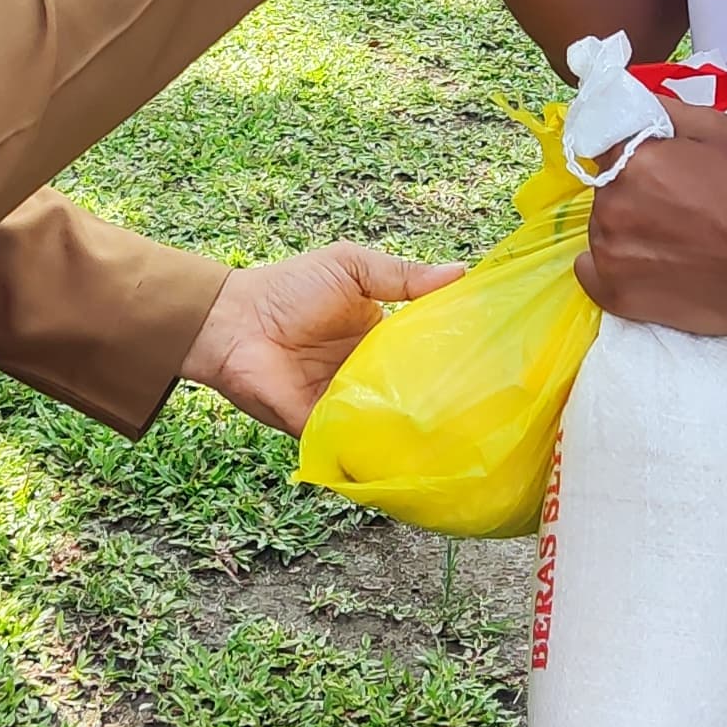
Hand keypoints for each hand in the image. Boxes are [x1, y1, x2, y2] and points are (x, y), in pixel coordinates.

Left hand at [180, 241, 468, 434]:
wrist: (232, 323)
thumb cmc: (288, 289)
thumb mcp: (351, 268)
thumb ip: (402, 274)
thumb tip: (462, 272)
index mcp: (379, 337)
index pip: (426, 351)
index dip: (454, 356)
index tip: (495, 361)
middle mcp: (368, 375)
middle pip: (416, 393)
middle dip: (446, 400)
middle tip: (491, 406)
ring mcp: (348, 405)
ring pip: (393, 424)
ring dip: (419, 428)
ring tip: (465, 437)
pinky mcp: (325, 430)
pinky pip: (359, 447)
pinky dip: (380, 452)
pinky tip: (414, 458)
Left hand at [579, 103, 726, 338]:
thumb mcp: (721, 132)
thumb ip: (667, 110)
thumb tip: (632, 98)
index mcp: (632, 162)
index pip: (611, 146)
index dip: (639, 155)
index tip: (666, 170)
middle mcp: (610, 206)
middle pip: (607, 188)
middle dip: (634, 191)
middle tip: (680, 205)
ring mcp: (609, 255)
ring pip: (604, 228)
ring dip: (626, 228)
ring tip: (674, 240)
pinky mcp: (616, 295)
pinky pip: (590, 272)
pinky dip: (610, 266)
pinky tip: (644, 265)